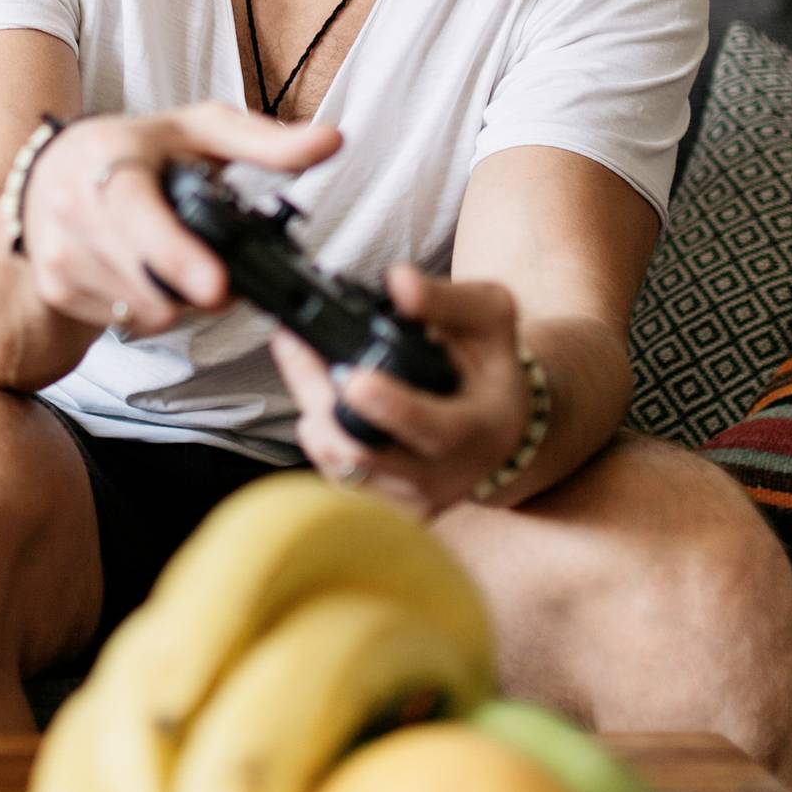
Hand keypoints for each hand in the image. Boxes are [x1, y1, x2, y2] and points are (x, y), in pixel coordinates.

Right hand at [16, 101, 339, 340]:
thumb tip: (331, 141)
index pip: (138, 213)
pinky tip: (147, 275)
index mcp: (109, 160)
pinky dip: (149, 308)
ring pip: (145, 312)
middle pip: (151, 284)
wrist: (45, 176)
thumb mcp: (197, 132)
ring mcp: (59, 254)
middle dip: (201, 287)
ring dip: (178, 301)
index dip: (177, 255)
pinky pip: (127, 322)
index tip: (215, 286)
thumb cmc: (132, 151)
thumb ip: (266, 141)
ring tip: (178, 263)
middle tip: (220, 270)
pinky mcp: (55, 289)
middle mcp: (73, 208)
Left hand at [268, 264, 532, 518]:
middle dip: (317, 395)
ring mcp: (411, 499)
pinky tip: (317, 395)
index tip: (353, 378)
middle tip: (291, 343)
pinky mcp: (384, 509)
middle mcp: (444, 476)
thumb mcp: (490, 318)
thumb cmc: (490, 366)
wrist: (500, 427)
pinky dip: (317, 431)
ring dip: (309, 407)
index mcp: (479, 429)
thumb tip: (398, 282)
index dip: (390, 408)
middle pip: (362, 452)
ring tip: (298, 357)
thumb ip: (447, 299)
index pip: (432, 430)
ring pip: (337, 465)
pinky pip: (333, 475)